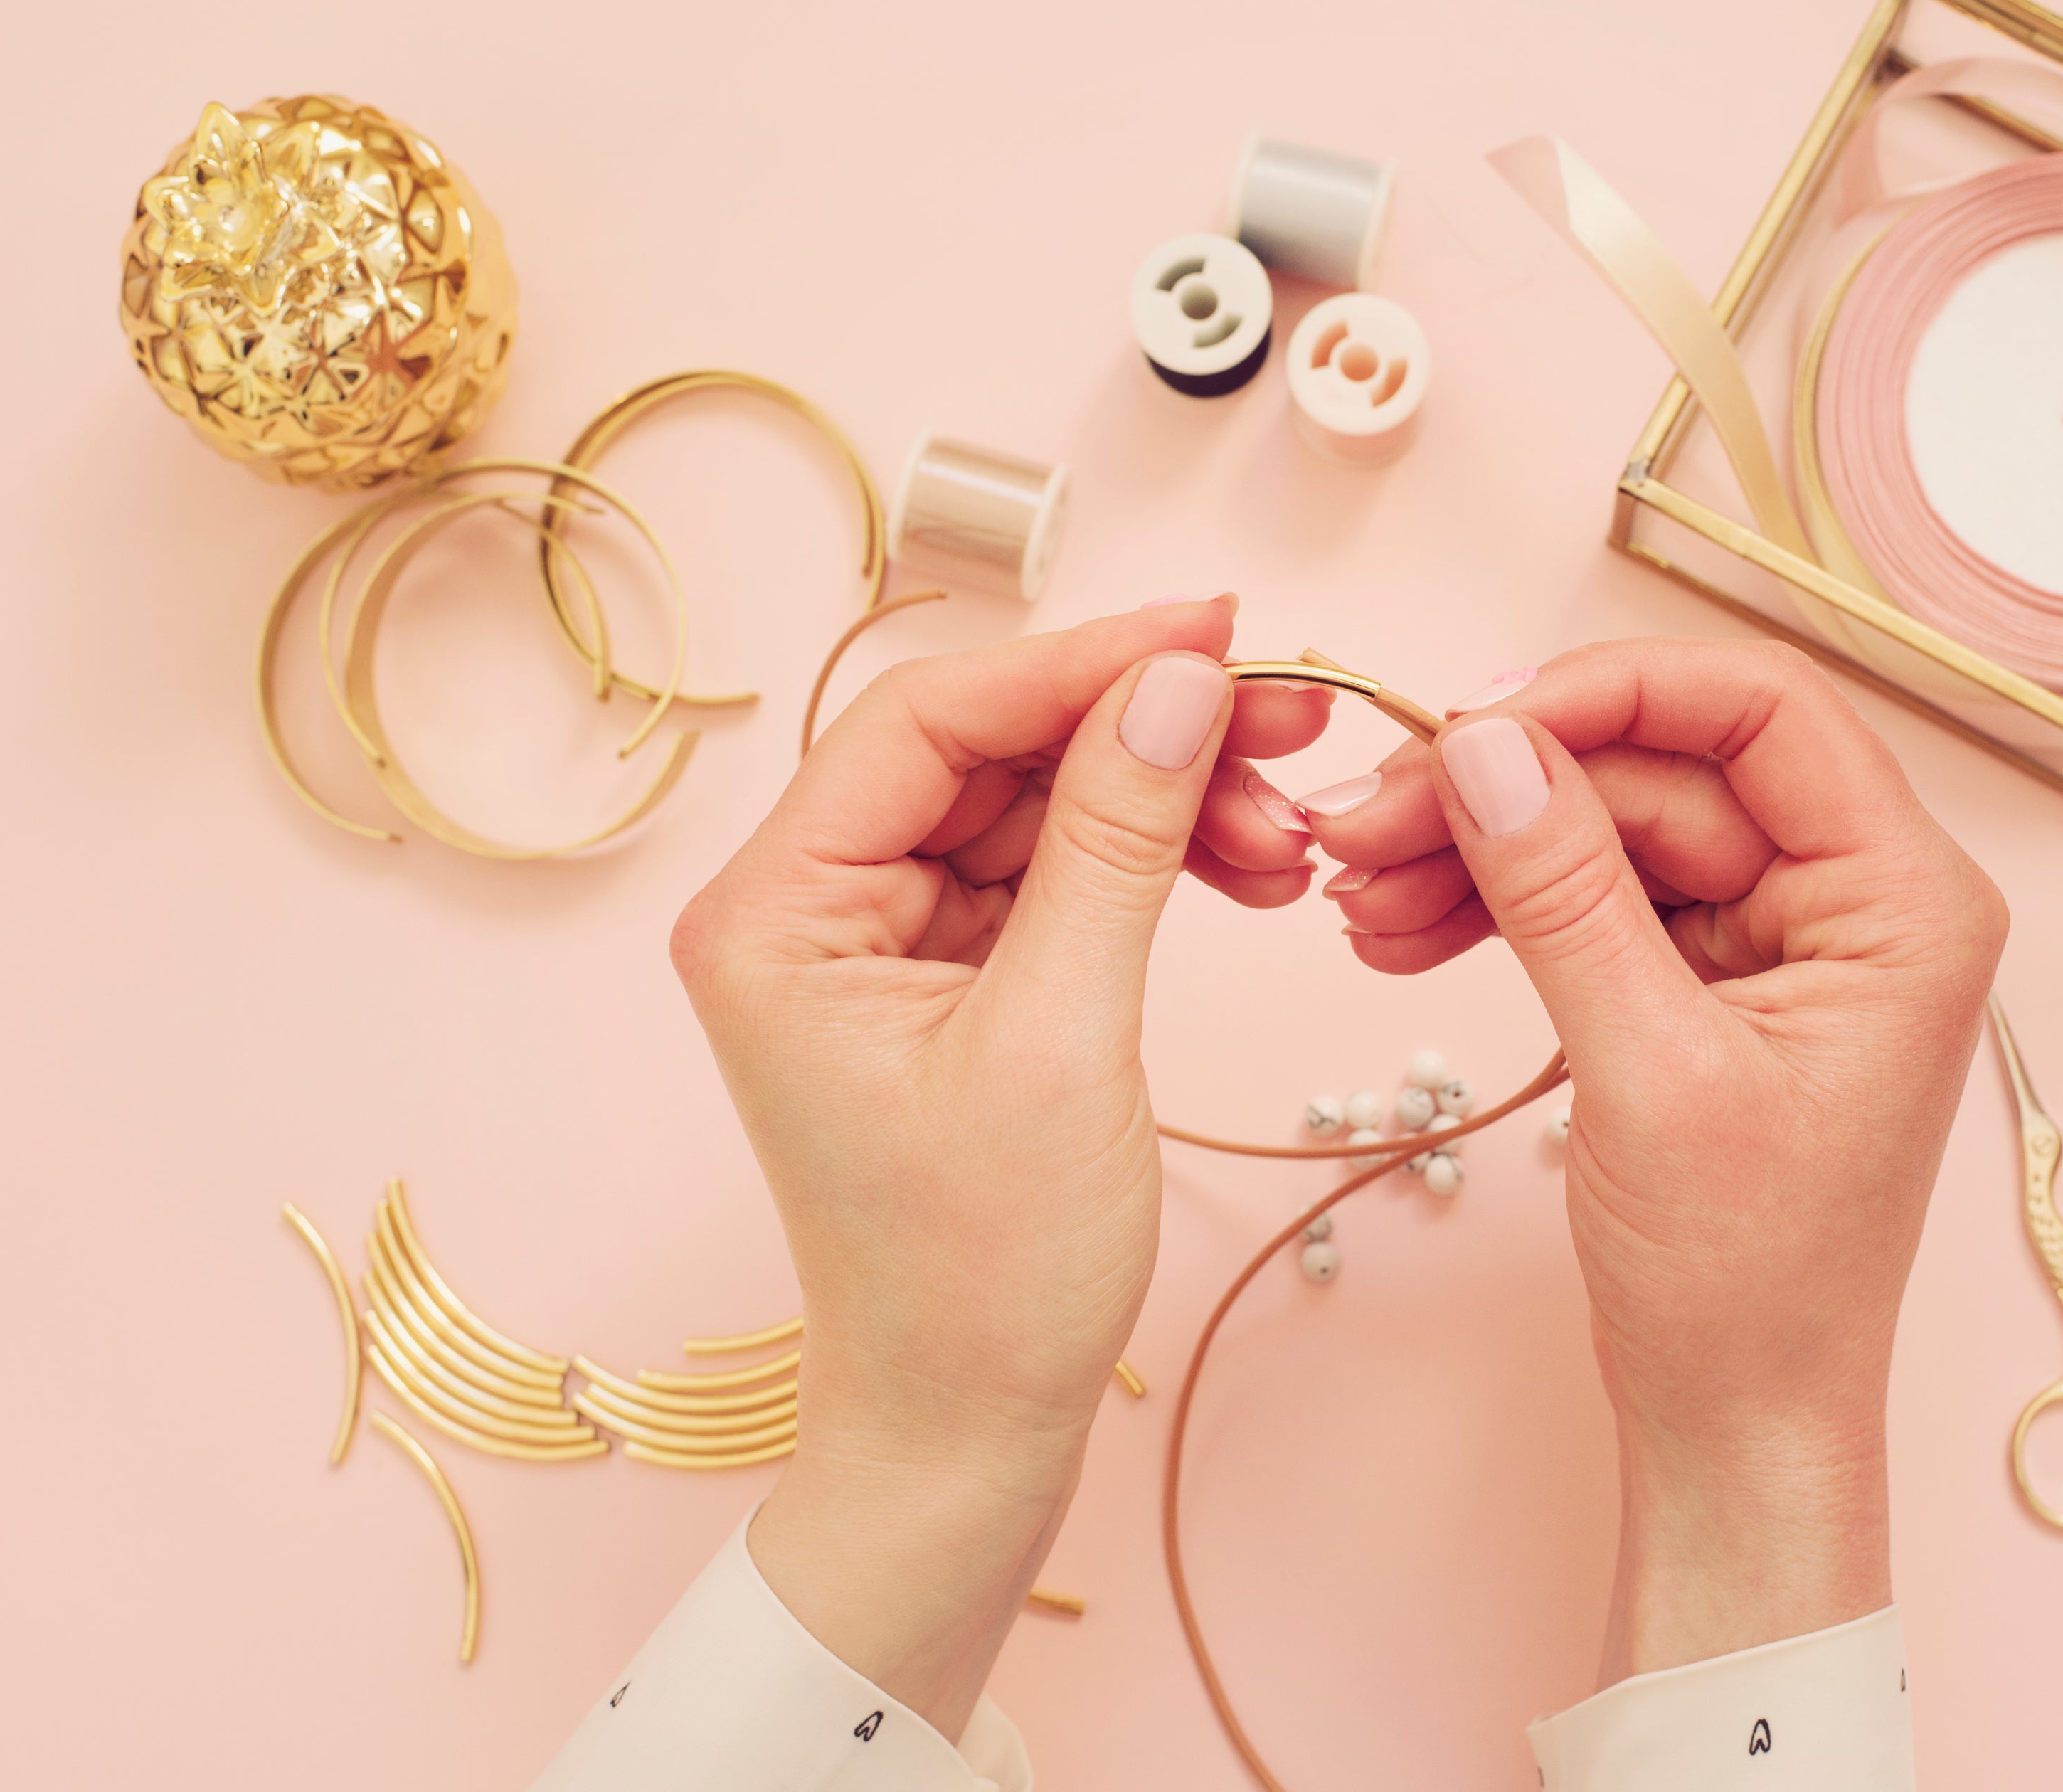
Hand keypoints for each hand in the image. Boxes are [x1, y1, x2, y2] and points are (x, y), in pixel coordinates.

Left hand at [668, 597, 1329, 1738]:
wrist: (971, 1431)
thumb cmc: (984, 1272)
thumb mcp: (1062, 1036)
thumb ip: (1116, 839)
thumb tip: (1181, 681)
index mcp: (774, 913)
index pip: (929, 720)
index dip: (1082, 660)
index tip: (1222, 631)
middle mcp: (808, 909)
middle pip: (988, 749)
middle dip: (1143, 732)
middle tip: (1288, 719)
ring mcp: (880, 944)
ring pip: (1036, 805)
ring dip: (1167, 801)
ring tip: (1288, 839)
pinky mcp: (950, 982)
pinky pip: (1055, 873)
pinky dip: (1152, 863)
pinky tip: (1247, 872)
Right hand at [1298, 640, 2004, 1683]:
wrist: (1735, 1425)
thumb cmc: (1745, 1282)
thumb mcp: (1647, 1075)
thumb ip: (1566, 895)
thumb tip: (1480, 745)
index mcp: (1903, 901)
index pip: (1761, 713)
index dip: (1608, 691)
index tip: (1470, 721)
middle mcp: (1855, 898)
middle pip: (1662, 770)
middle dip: (1506, 787)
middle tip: (1366, 824)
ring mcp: (1778, 938)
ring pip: (1611, 829)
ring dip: (1480, 849)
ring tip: (1358, 893)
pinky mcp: (1708, 983)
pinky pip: (1595, 898)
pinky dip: (1498, 906)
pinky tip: (1401, 929)